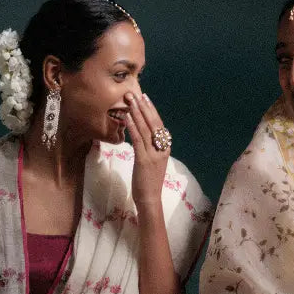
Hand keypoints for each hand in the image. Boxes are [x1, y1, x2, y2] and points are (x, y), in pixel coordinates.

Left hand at [123, 92, 169, 207]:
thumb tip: (143, 135)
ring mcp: (154, 154)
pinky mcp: (144, 160)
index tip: (145, 98)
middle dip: (144, 107)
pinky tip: (127, 117)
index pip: (159, 125)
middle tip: (135, 93)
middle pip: (153, 124)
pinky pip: (138, 139)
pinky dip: (133, 126)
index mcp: (165, 149)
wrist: (150, 199)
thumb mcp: (152, 162)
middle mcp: (162, 149)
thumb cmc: (148, 182)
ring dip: (137, 113)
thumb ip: (150, 148)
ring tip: (130, 101)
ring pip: (145, 129)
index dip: (152, 111)